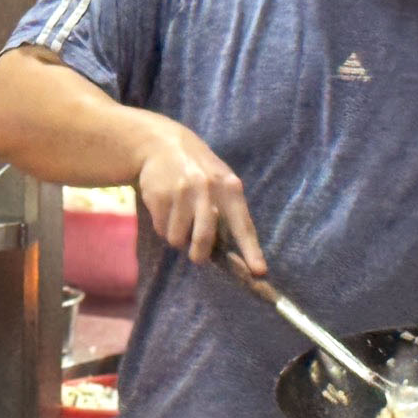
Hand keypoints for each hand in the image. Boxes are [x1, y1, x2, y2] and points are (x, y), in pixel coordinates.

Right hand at [135, 118, 265, 271]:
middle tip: (197, 255)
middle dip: (199, 253)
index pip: (243, 225)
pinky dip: (163, 226)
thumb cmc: (197, 170)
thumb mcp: (219, 181)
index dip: (251, 251)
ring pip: (177, 238)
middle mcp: (206, 189)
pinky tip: (165, 208)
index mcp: (229, 187)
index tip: (259, 272)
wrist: (160, 145)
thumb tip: (233, 253)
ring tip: (178, 218)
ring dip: (177, 237)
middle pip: (204, 239)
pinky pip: (161, 229)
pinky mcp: (158, 196)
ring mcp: (181, 192)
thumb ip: (227, 211)